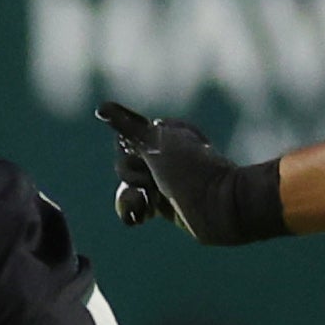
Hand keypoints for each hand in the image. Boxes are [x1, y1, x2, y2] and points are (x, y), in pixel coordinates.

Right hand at [100, 102, 281, 243]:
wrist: (221, 207)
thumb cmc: (191, 171)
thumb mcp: (156, 141)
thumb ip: (128, 124)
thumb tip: (102, 107)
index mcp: (167, 134)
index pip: (125, 140)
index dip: (129, 154)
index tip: (146, 158)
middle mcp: (166, 155)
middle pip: (124, 165)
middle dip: (133, 177)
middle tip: (154, 181)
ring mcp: (165, 180)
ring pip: (127, 187)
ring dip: (132, 197)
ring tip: (149, 203)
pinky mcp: (166, 205)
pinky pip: (135, 207)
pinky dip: (133, 212)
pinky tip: (141, 217)